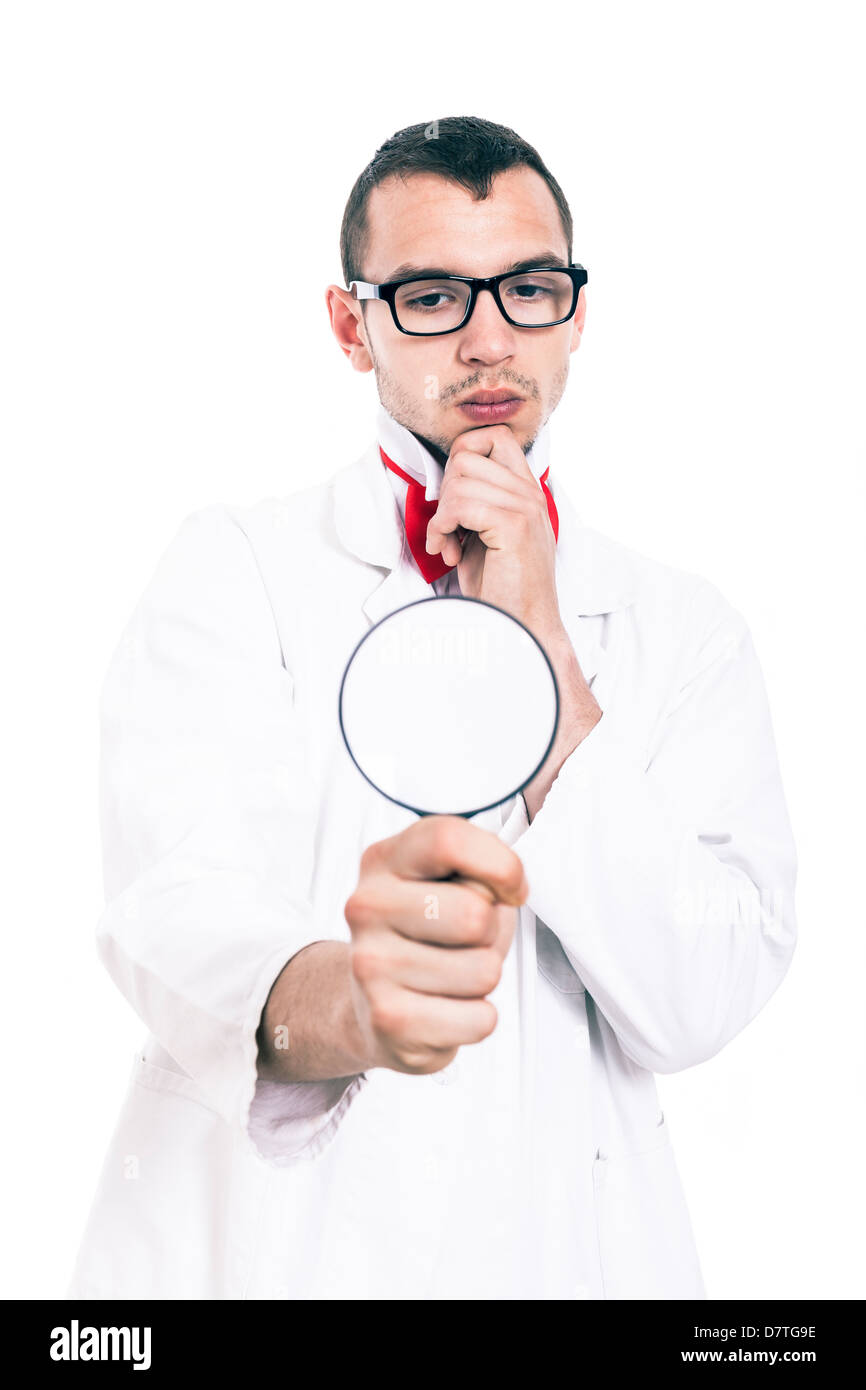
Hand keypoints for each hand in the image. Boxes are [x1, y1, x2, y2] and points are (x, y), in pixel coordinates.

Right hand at [344, 815, 527, 1074]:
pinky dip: (477, 1018)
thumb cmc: (428, 936)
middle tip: (465, 941)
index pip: (449, 840)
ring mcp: (371, 965)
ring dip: (484, 978)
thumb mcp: (450, 884)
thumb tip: (506, 890)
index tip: (510, 889)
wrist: (375, 1006)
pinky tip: (445, 1008)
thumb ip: (479, 870)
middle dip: (490, 933)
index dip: (500, 865)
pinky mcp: (389, 1020)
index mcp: (384, 860)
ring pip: (484, 971)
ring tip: (452, 976)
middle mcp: (367, 907)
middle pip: (474, 913)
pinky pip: (480, 1019)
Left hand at [425, 424, 560, 641]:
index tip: (454, 497)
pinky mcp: (515, 526)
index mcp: (528, 492)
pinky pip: (459, 506)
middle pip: (467, 455)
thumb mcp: (488, 535)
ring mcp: (526, 508)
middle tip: (448, 529)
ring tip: (447, 546)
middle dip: (445, 491)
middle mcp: (531, 494)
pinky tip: (446, 554)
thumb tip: (450, 478)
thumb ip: (478, 503)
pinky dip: (440, 529)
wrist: (522, 629)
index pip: (493, 436)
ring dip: (441, 515)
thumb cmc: (501, 589)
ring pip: (459, 479)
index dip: (462, 456)